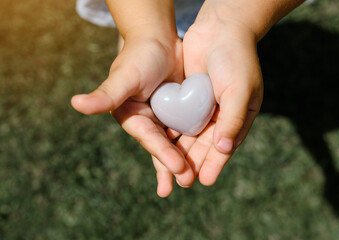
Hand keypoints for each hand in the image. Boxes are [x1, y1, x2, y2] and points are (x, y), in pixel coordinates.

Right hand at [71, 35, 194, 196]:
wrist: (157, 40)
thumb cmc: (138, 56)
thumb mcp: (123, 76)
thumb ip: (105, 94)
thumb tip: (75, 104)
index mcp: (132, 118)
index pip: (149, 138)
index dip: (163, 153)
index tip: (178, 167)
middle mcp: (148, 122)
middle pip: (162, 147)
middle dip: (173, 166)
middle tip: (187, 183)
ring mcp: (165, 118)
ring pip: (177, 142)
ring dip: (186, 160)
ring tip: (195, 178)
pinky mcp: (180, 111)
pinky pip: (189, 128)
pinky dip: (196, 141)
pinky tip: (207, 153)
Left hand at [162, 1, 263, 187]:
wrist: (220, 29)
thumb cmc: (236, 59)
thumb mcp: (239, 90)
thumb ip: (233, 120)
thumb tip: (224, 149)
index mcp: (239, 116)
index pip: (226, 145)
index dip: (215, 163)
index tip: (204, 181)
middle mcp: (222, 115)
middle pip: (206, 144)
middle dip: (195, 162)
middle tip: (183, 181)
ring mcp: (204, 106)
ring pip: (192, 134)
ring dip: (182, 151)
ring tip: (171, 170)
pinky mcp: (189, 97)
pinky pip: (181, 118)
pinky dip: (174, 131)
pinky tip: (163, 144)